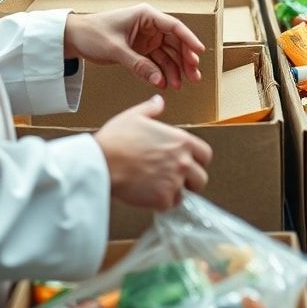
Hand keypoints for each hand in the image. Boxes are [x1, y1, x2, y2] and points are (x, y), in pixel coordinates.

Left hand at [64, 5, 204, 89]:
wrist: (73, 38)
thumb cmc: (92, 34)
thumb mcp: (116, 49)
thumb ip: (138, 65)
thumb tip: (159, 81)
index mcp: (146, 16)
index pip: (174, 27)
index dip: (189, 39)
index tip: (200, 53)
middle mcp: (149, 26)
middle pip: (175, 42)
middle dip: (185, 60)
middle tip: (194, 76)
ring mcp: (146, 38)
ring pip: (167, 54)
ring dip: (175, 69)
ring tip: (181, 85)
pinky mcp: (140, 50)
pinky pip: (156, 62)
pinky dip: (162, 72)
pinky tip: (167, 83)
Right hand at [95, 96, 212, 209]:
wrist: (101, 162)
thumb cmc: (116, 139)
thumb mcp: (134, 116)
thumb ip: (151, 109)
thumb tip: (158, 101)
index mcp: (181, 141)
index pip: (205, 155)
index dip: (198, 161)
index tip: (188, 163)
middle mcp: (183, 161)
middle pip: (201, 178)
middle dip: (190, 181)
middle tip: (174, 180)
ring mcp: (174, 181)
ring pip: (185, 194)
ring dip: (174, 193)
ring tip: (158, 187)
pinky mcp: (163, 199)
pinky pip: (169, 206)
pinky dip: (160, 204)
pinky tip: (148, 195)